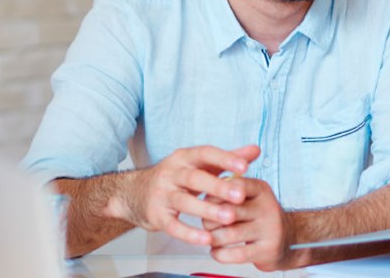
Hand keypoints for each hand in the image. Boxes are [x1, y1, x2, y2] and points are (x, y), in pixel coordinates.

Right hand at [107, 145, 259, 246]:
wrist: (134, 193)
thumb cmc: (176, 178)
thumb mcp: (199, 164)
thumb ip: (228, 158)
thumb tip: (256, 150)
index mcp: (185, 158)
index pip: (205, 154)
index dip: (225, 159)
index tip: (245, 167)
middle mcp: (171, 173)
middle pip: (195, 178)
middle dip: (218, 187)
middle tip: (240, 195)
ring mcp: (162, 194)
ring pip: (185, 202)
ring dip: (207, 210)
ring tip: (229, 218)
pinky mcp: (156, 215)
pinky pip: (173, 225)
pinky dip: (189, 233)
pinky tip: (206, 239)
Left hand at [204, 177, 296, 270]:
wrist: (285, 240)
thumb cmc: (256, 217)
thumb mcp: (248, 198)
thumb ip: (226, 195)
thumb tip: (203, 203)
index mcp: (261, 189)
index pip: (234, 186)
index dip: (214, 196)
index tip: (207, 204)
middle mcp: (268, 206)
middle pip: (229, 211)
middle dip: (210, 220)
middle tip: (206, 225)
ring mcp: (270, 229)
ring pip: (231, 234)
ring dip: (214, 238)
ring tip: (210, 239)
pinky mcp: (268, 250)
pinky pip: (238, 254)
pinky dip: (221, 254)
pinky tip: (216, 252)